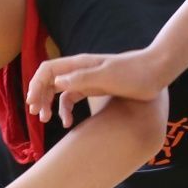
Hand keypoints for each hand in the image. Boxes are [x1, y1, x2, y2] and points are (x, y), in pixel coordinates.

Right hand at [30, 48, 168, 126]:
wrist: (155, 71)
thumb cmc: (133, 73)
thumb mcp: (107, 76)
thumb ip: (82, 78)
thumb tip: (57, 82)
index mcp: (79, 64)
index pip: (47, 70)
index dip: (35, 85)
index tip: (32, 103)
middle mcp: (79, 70)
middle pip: (49, 80)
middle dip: (39, 96)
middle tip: (36, 114)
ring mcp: (87, 80)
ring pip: (59, 90)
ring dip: (49, 103)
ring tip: (45, 119)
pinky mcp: (95, 89)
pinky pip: (72, 98)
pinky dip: (65, 110)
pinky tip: (66, 123)